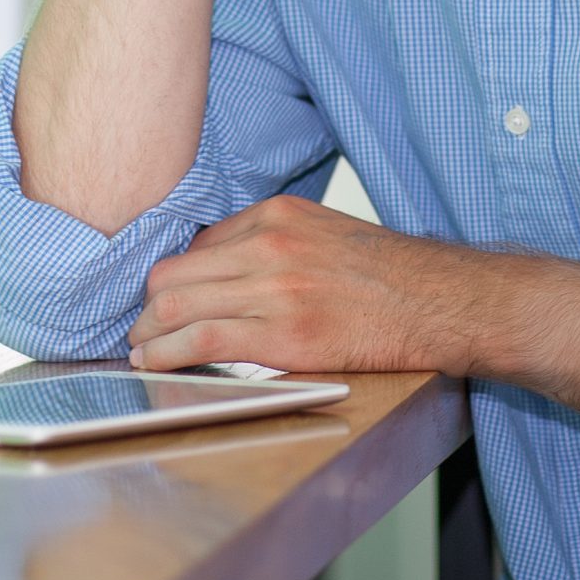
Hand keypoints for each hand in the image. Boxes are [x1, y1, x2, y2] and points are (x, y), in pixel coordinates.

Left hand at [123, 195, 502, 375]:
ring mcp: (276, 289)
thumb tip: (218, 268)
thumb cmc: (390, 275)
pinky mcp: (286, 336)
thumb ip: (272, 243)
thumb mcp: (325, 233)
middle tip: (137, 330)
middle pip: (175, 273)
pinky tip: (154, 364)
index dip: (171, 280)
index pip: (196, 247)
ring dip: (147, 334)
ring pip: (178, 306)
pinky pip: (204, 341)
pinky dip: (167, 354)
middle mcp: (269, 245)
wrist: (442, 301)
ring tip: (138, 352)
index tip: (159, 302)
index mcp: (277, 215)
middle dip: (147, 306)